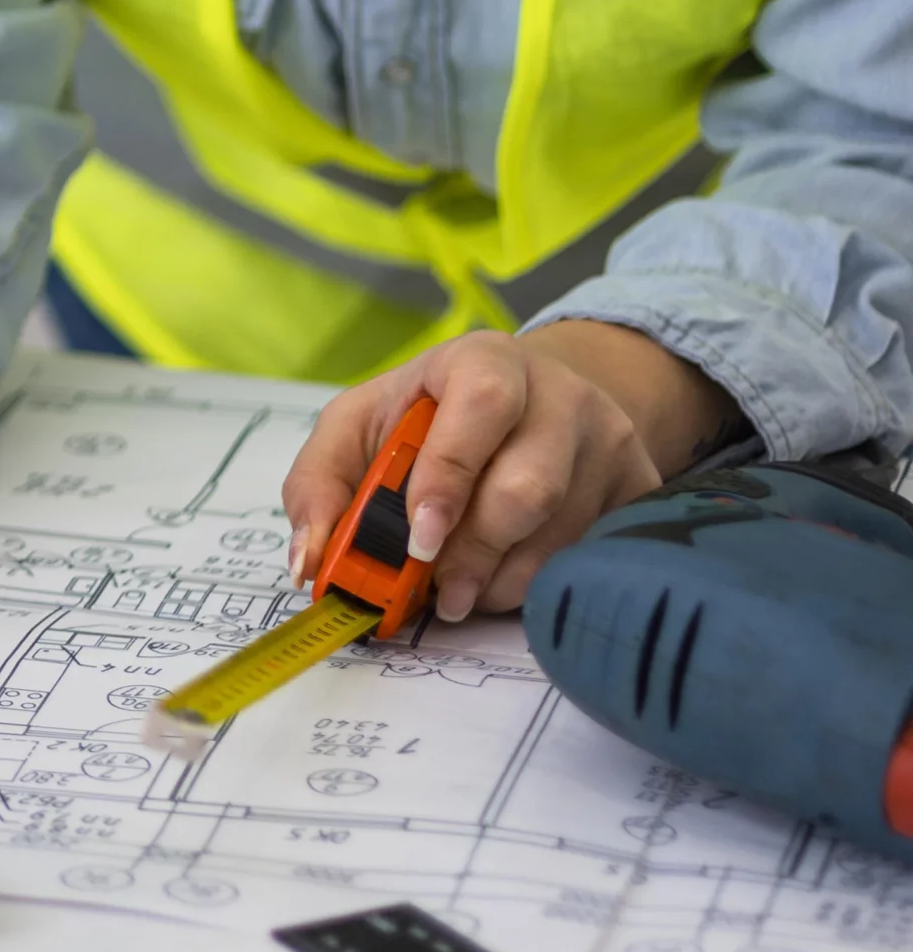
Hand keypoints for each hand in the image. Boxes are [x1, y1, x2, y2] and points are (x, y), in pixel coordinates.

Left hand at [282, 323, 739, 622]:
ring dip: (502, 580)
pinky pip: (596, 555)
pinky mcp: (641, 487)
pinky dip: (544, 584)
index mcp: (484, 362)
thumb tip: (309, 560)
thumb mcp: (361, 425)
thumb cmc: (432, 416)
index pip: (480, 406)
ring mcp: (610, 442)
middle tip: (437, 588)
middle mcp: (559, 395)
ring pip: (562, 534)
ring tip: (463, 589)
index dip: (448, 478)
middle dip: (473, 551)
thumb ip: (321, 483)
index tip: (417, 539)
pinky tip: (509, 580)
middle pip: (527, 487)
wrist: (536, 401)